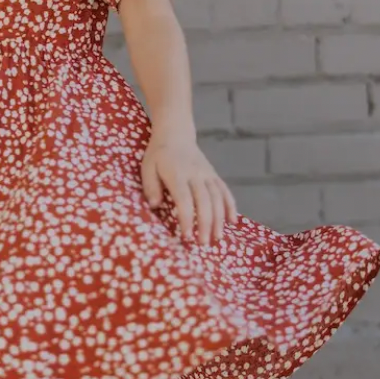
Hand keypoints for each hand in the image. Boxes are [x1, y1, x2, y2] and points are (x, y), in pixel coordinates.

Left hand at [141, 129, 237, 245]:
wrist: (175, 134)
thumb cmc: (158, 155)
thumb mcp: (147, 167)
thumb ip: (150, 186)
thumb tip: (155, 205)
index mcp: (177, 173)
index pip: (184, 199)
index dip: (187, 219)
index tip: (186, 236)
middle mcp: (195, 174)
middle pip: (204, 201)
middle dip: (205, 224)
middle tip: (203, 244)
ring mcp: (207, 174)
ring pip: (217, 198)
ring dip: (219, 219)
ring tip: (217, 238)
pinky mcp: (214, 175)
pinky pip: (225, 191)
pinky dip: (231, 206)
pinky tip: (232, 222)